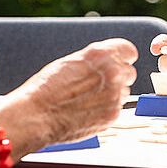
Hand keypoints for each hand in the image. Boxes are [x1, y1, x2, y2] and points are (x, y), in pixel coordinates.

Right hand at [10, 38, 137, 146]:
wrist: (37, 116)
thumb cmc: (46, 89)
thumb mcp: (71, 62)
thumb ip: (95, 60)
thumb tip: (108, 61)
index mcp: (100, 54)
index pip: (129, 51)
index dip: (123, 57)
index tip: (120, 63)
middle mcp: (112, 72)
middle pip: (129, 72)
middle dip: (118, 77)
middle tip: (99, 85)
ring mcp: (114, 95)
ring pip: (124, 92)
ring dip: (112, 94)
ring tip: (89, 99)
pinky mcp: (113, 115)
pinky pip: (117, 109)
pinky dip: (107, 109)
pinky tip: (88, 110)